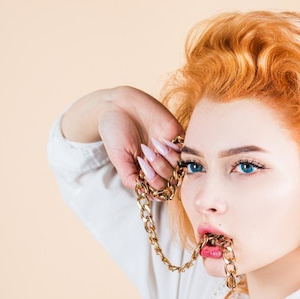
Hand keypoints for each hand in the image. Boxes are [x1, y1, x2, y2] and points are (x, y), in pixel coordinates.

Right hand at [61, 86, 183, 188]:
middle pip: (171, 181)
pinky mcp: (176, 134)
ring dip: (166, 163)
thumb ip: (130, 178)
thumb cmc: (115, 131)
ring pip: (179, 168)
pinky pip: (185, 149)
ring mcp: (169, 149)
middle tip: (145, 158)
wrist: (118, 104)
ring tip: (151, 149)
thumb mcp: (118, 158)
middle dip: (160, 175)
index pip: (159, 189)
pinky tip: (161, 141)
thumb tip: (144, 194)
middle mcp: (159, 162)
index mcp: (145, 170)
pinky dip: (175, 150)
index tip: (146, 178)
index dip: (155, 188)